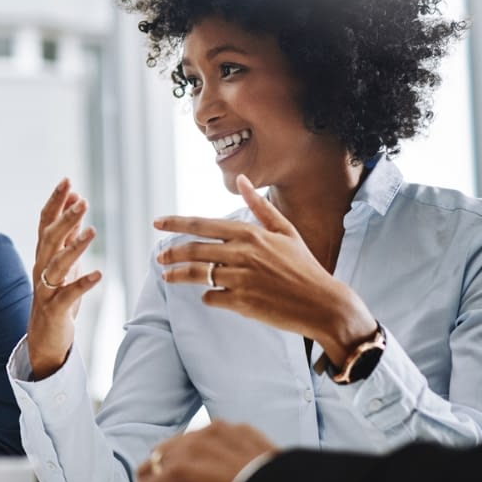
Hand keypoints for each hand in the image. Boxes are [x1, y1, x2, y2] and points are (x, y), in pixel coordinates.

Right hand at [27, 178, 102, 378]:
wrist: (44, 337)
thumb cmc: (57, 297)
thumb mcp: (64, 263)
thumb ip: (69, 235)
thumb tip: (76, 205)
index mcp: (43, 255)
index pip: (46, 222)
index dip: (55, 202)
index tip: (67, 181)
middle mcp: (41, 268)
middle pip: (49, 238)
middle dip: (65, 218)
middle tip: (82, 200)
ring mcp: (46, 289)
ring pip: (57, 264)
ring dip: (74, 246)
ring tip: (92, 230)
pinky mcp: (55, 309)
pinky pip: (68, 294)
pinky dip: (82, 283)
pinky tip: (98, 274)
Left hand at [153, 174, 378, 366]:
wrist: (323, 303)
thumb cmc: (303, 266)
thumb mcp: (285, 231)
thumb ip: (259, 206)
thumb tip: (242, 179)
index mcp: (250, 233)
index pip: (202, 224)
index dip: (175, 223)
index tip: (157, 223)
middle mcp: (242, 253)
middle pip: (193, 249)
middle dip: (171, 253)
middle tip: (160, 257)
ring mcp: (241, 278)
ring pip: (197, 274)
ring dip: (178, 275)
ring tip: (168, 276)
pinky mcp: (241, 302)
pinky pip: (211, 297)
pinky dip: (208, 296)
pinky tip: (210, 296)